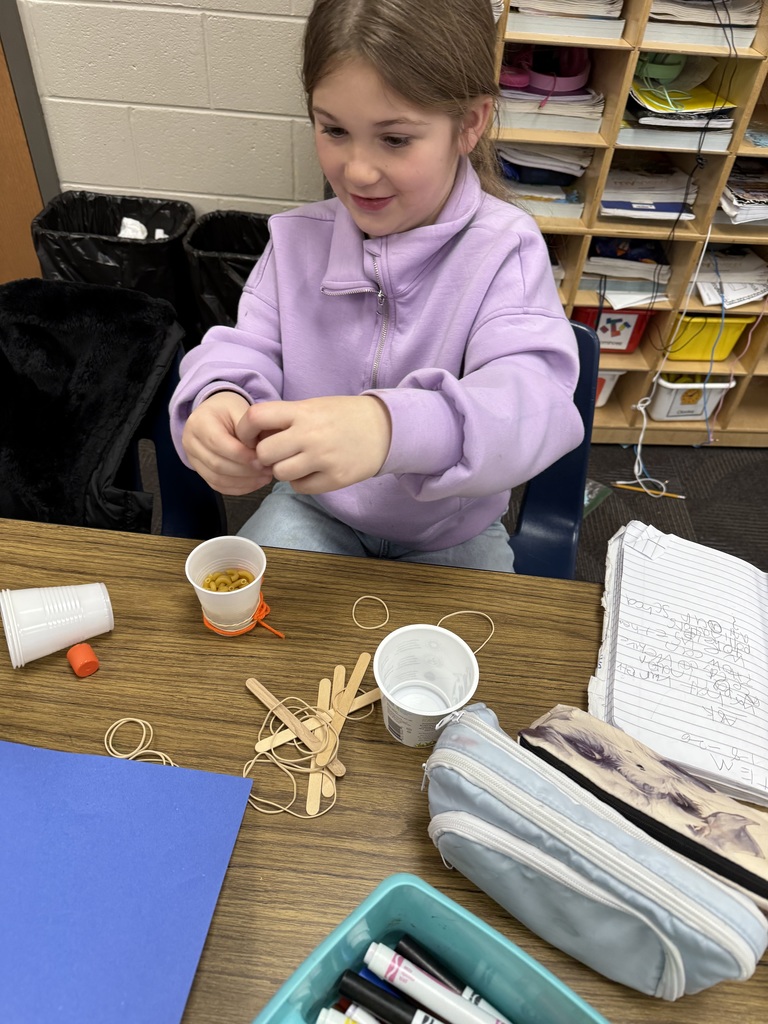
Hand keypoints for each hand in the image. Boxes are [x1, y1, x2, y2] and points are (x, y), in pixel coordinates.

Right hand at [181, 391, 273, 495]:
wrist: (216, 414)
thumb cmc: (230, 410)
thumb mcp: (241, 410)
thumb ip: (250, 429)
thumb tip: (264, 451)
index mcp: (199, 422)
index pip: (218, 443)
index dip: (241, 455)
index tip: (262, 459)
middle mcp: (190, 441)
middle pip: (216, 464)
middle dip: (245, 470)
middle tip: (267, 470)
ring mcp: (192, 459)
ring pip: (217, 479)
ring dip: (244, 482)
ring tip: (265, 477)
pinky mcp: (200, 471)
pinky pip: (218, 486)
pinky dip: (238, 488)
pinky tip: (255, 483)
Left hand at [235, 396, 391, 493]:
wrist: (385, 428)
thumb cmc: (343, 416)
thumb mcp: (313, 407)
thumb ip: (285, 420)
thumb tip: (254, 440)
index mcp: (302, 412)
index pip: (256, 417)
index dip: (245, 430)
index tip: (250, 437)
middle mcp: (310, 434)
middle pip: (264, 453)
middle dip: (265, 456)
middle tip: (277, 454)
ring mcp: (323, 458)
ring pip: (280, 474)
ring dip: (283, 471)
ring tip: (297, 462)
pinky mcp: (335, 478)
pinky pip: (300, 487)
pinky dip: (301, 482)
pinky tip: (312, 472)